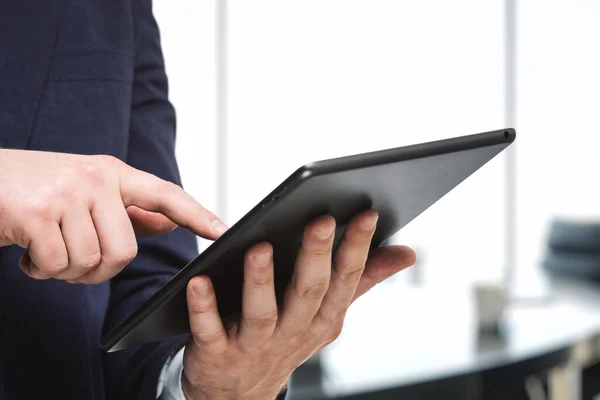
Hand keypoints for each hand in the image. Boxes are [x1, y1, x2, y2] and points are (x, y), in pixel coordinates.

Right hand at [0, 149, 226, 283]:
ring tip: (48, 250)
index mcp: (112, 173)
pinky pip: (57, 265)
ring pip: (91, 262)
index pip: (165, 195)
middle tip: (74, 262)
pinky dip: (41, 270)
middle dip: (99, 270)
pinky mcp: (36, 212)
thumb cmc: (37, 191)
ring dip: (67, 271)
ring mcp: (66, 193)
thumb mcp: (88, 194)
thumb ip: (130, 210)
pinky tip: (28, 253)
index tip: (222, 230)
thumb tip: (169, 224)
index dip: (196, 214)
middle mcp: (94, 178)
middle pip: (125, 251)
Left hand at [182, 210, 415, 399]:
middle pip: (308, 292)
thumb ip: (365, 279)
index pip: (345, 279)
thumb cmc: (288, 338)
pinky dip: (205, 307)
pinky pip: (210, 330)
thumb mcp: (330, 313)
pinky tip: (199, 281)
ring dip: (261, 281)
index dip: (357, 247)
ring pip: (262, 313)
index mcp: (324, 317)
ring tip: (260, 248)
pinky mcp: (218, 353)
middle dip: (316, 258)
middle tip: (320, 221)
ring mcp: (256, 345)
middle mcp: (295, 331)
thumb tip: (407, 252)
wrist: (240, 392)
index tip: (366, 214)